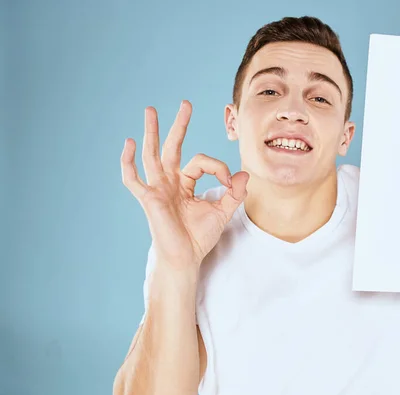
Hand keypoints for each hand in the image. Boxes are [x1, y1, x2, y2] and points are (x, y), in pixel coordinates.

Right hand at [120, 100, 248, 271]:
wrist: (185, 258)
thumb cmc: (199, 237)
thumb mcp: (222, 212)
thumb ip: (234, 193)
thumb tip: (243, 174)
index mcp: (185, 183)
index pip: (200, 162)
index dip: (218, 167)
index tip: (230, 181)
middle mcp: (170, 182)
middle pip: (172, 147)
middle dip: (179, 125)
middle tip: (186, 104)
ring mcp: (157, 189)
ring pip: (152, 155)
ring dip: (151, 132)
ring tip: (151, 110)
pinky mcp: (148, 199)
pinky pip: (133, 179)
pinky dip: (128, 162)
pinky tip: (129, 143)